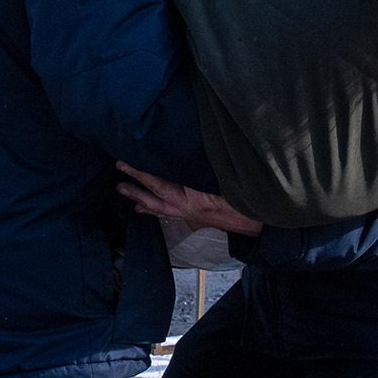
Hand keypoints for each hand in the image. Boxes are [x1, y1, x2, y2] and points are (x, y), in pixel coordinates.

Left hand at [116, 162, 264, 236]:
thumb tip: (186, 150)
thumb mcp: (228, 180)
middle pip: (154, 195)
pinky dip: (154, 209)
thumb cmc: (248, 202)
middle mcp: (187, 209)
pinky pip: (168, 212)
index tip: (126, 160)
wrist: (259, 227)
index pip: (161, 181)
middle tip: (118, 170)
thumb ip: (207, 167)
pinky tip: (145, 208)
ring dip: (139, 198)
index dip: (142, 170)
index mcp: (194, 199)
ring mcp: (189, 215)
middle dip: (135, 183)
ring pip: (158, 207)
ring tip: (122, 190)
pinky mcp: (194, 217)